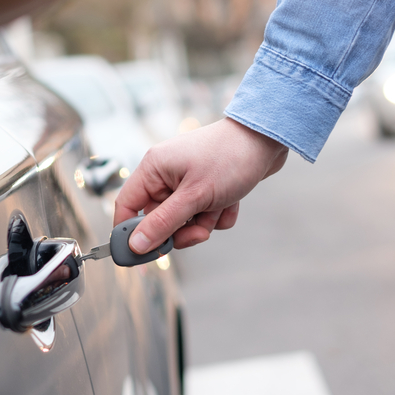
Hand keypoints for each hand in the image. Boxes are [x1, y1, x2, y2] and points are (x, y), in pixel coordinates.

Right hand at [114, 117, 287, 252]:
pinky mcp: (206, 186)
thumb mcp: (194, 197)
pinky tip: (232, 202)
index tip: (139, 255)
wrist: (267, 138)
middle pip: (158, 219)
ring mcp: (186, 180)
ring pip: (184, 220)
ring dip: (204, 222)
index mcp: (153, 169)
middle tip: (200, 232)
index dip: (129, 233)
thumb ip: (163, 223)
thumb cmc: (229, 159)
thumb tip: (136, 245)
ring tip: (221, 208)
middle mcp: (166, 174)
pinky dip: (218, 214)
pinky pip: (204, 214)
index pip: (127, 206)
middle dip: (182, 230)